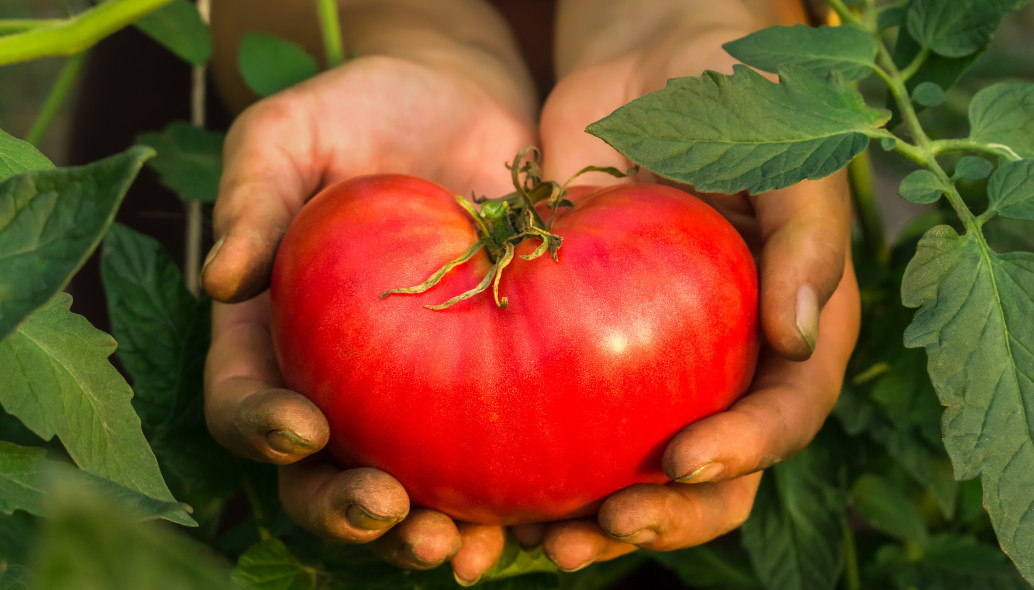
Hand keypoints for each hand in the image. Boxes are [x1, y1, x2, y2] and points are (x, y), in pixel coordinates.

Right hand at [202, 53, 535, 582]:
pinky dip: (504, 498)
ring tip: (462, 547)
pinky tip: (531, 520)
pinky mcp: (485, 380)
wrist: (463, 108)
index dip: (263, 427)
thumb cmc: (360, 112)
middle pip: (320, 473)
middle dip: (346, 506)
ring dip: (427, 530)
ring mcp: (412, 389)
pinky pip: (488, 455)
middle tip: (388, 511)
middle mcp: (337, 378)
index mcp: (272, 331)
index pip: (244, 399)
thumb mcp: (289, 133)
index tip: (306, 429)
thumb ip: (251, 197)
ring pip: (406, 487)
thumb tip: (220, 280)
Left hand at [528, 1, 861, 569]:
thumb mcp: (783, 147)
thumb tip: (800, 337)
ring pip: (642, 468)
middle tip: (604, 525)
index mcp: (795, 330)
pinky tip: (498, 492)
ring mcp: (664, 365)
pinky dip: (544, 465)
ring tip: (546, 543)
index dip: (744, 450)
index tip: (679, 461)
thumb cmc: (735, 96)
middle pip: (719, 472)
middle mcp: (732, 363)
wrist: (651, 65)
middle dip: (668, 514)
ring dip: (600, 518)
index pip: (786, 412)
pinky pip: (575, 422)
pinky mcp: (595, 350)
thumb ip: (806, 235)